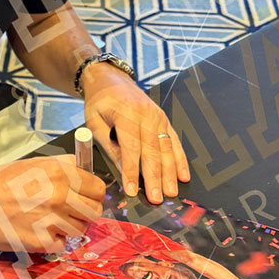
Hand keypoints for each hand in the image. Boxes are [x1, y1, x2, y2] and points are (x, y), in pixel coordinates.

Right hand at [0, 155, 105, 252]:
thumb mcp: (32, 164)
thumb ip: (62, 166)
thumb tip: (84, 170)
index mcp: (59, 172)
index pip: (98, 188)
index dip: (93, 194)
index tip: (87, 197)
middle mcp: (58, 195)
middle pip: (95, 211)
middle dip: (85, 213)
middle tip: (71, 212)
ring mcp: (51, 220)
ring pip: (80, 229)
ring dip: (68, 228)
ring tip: (48, 220)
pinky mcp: (40, 241)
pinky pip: (61, 244)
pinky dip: (52, 241)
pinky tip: (37, 230)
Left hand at [81, 65, 188, 203]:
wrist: (111, 79)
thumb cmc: (100, 102)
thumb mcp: (94, 122)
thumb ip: (108, 146)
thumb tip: (121, 171)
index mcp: (125, 114)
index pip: (130, 147)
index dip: (132, 171)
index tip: (133, 191)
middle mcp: (146, 114)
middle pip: (152, 151)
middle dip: (155, 177)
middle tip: (157, 199)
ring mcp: (158, 116)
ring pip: (166, 148)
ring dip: (170, 172)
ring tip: (171, 193)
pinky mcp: (164, 119)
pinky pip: (174, 141)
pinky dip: (180, 159)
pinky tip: (184, 176)